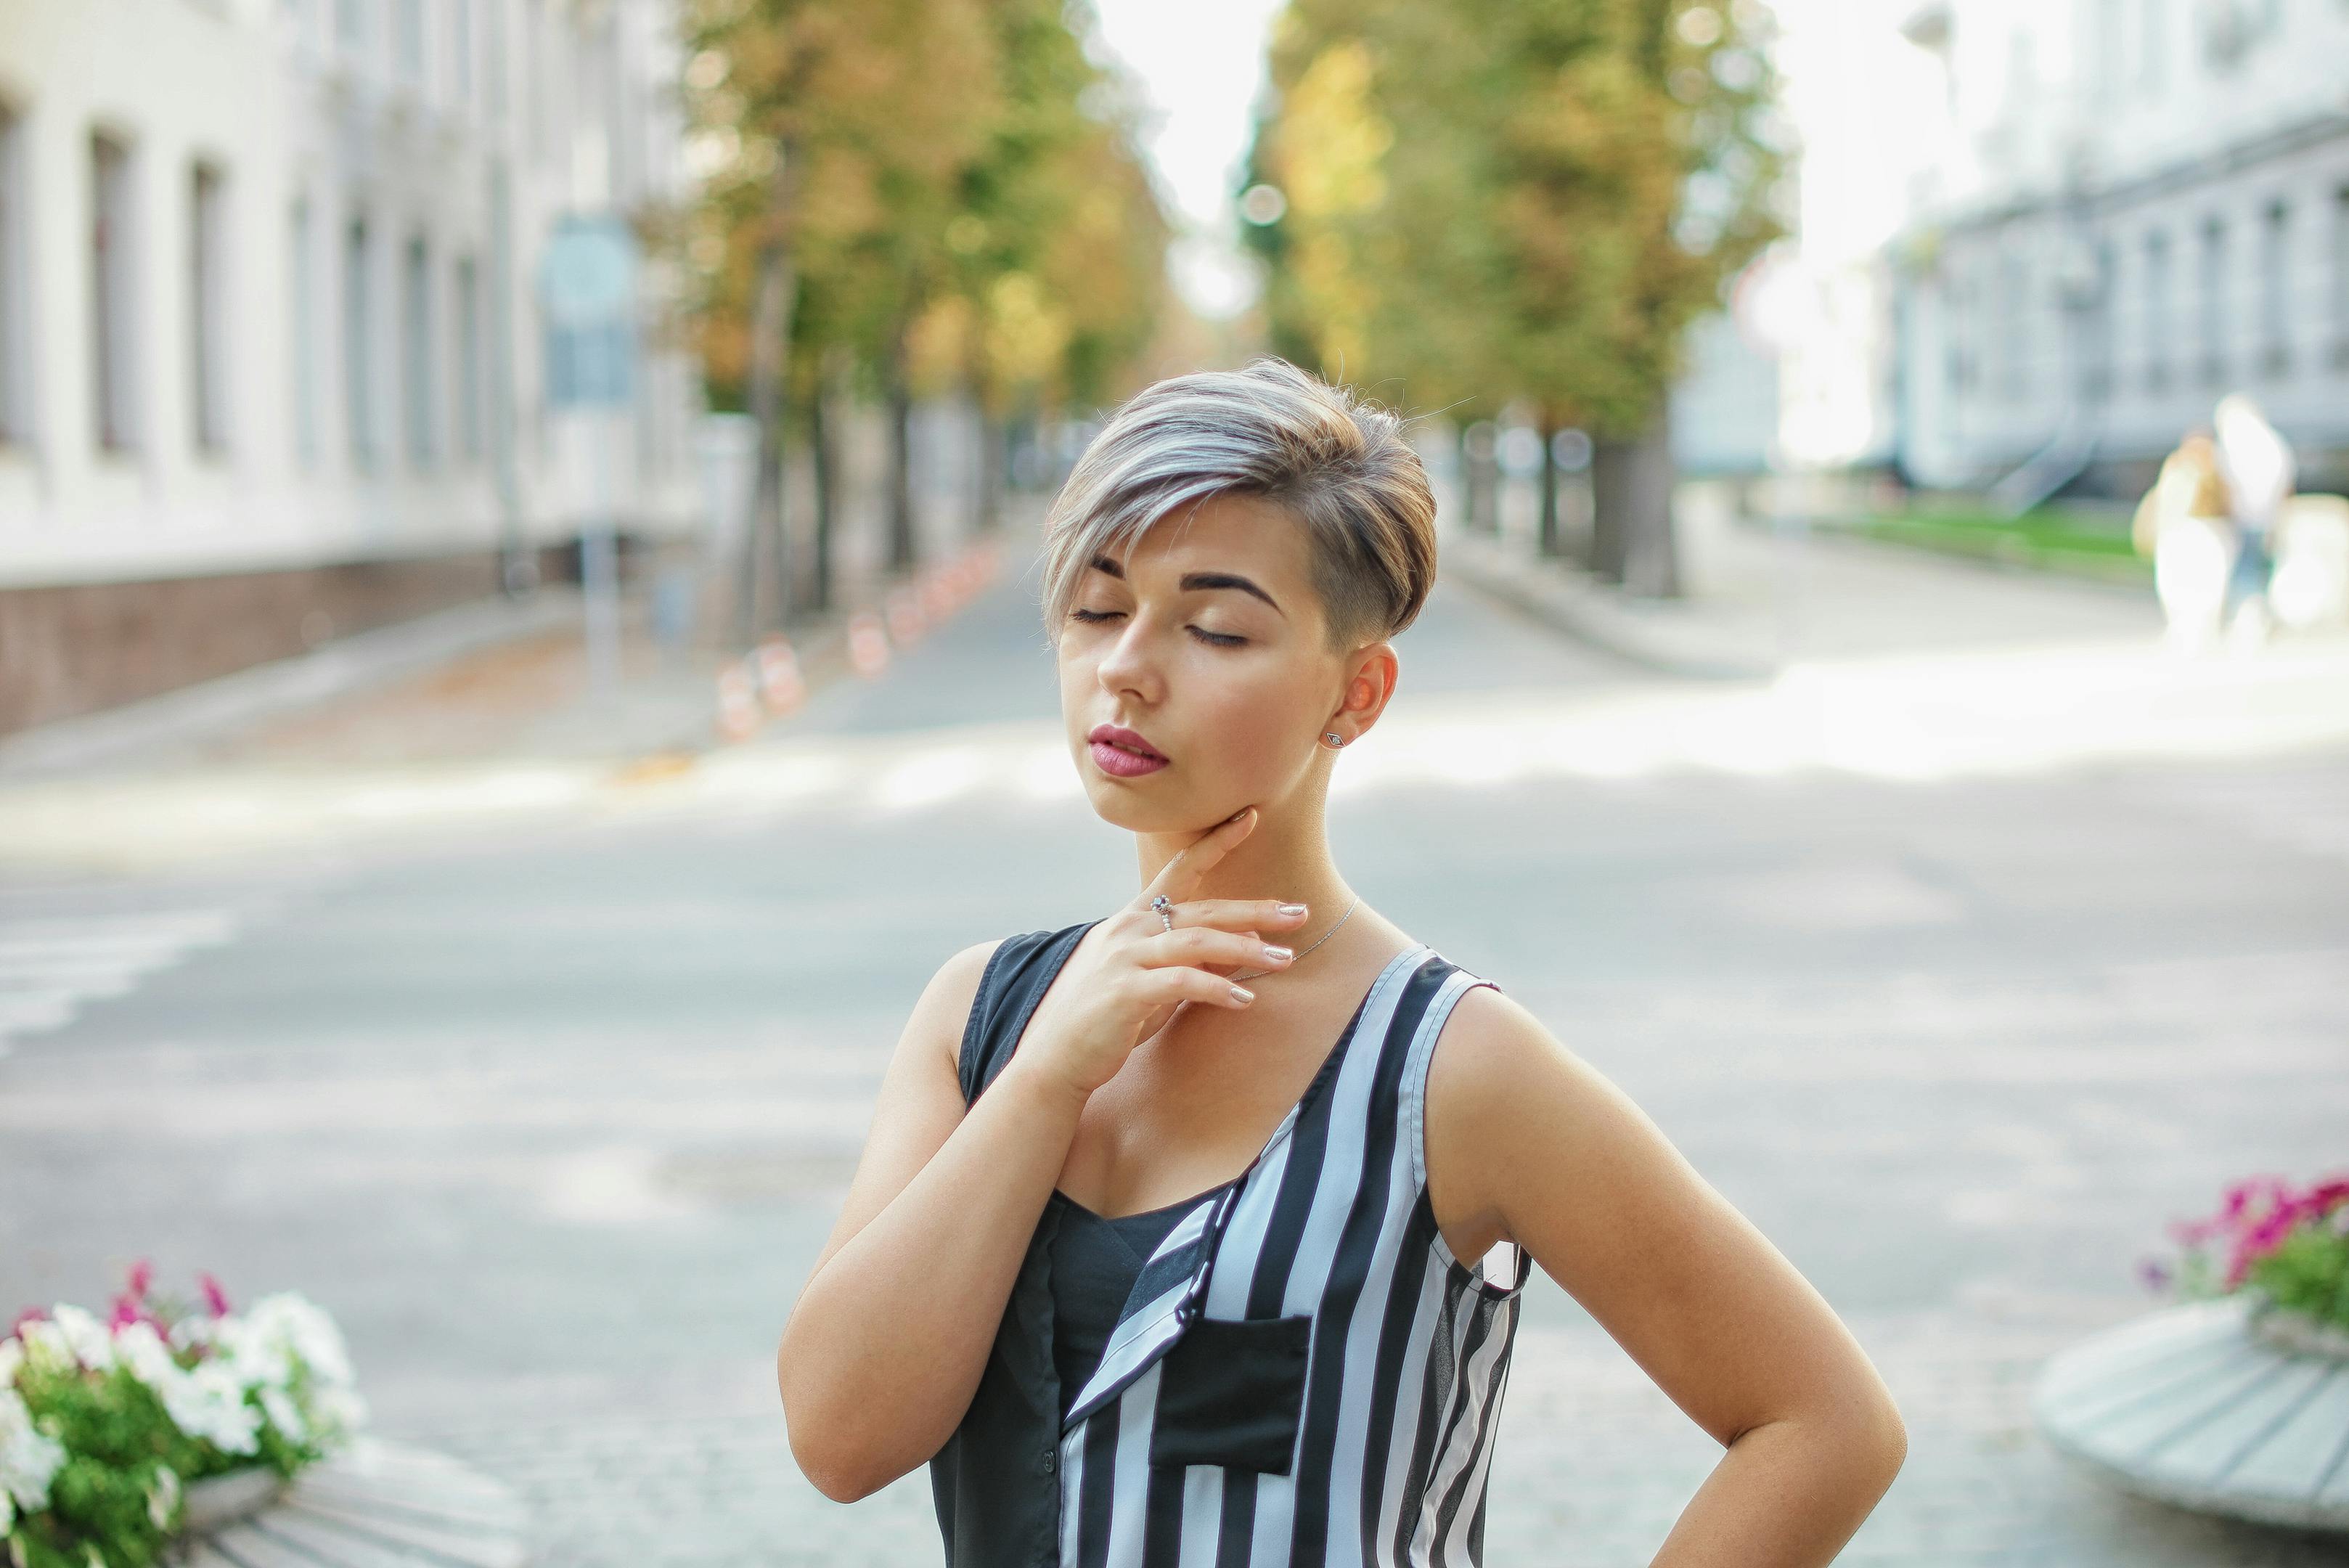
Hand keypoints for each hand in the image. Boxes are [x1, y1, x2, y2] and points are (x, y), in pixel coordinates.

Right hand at [1017, 807, 1310, 1099]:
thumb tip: (1245, 950)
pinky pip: (1182, 982)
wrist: (1055, 1056)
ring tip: (1285, 959)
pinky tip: (1244, 1000)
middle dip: (1256, 910)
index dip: (1216, 843)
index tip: (1251, 818)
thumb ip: (1194, 962)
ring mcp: (1125, 957)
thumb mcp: (1155, 983)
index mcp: (1134, 918)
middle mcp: (1129, 928)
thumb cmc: (1107, 1019)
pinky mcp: (1125, 991)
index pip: (1179, 868)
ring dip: (1247, 949)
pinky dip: (1217, 988)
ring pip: (1198, 941)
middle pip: (1204, 909)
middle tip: (1300, 914)